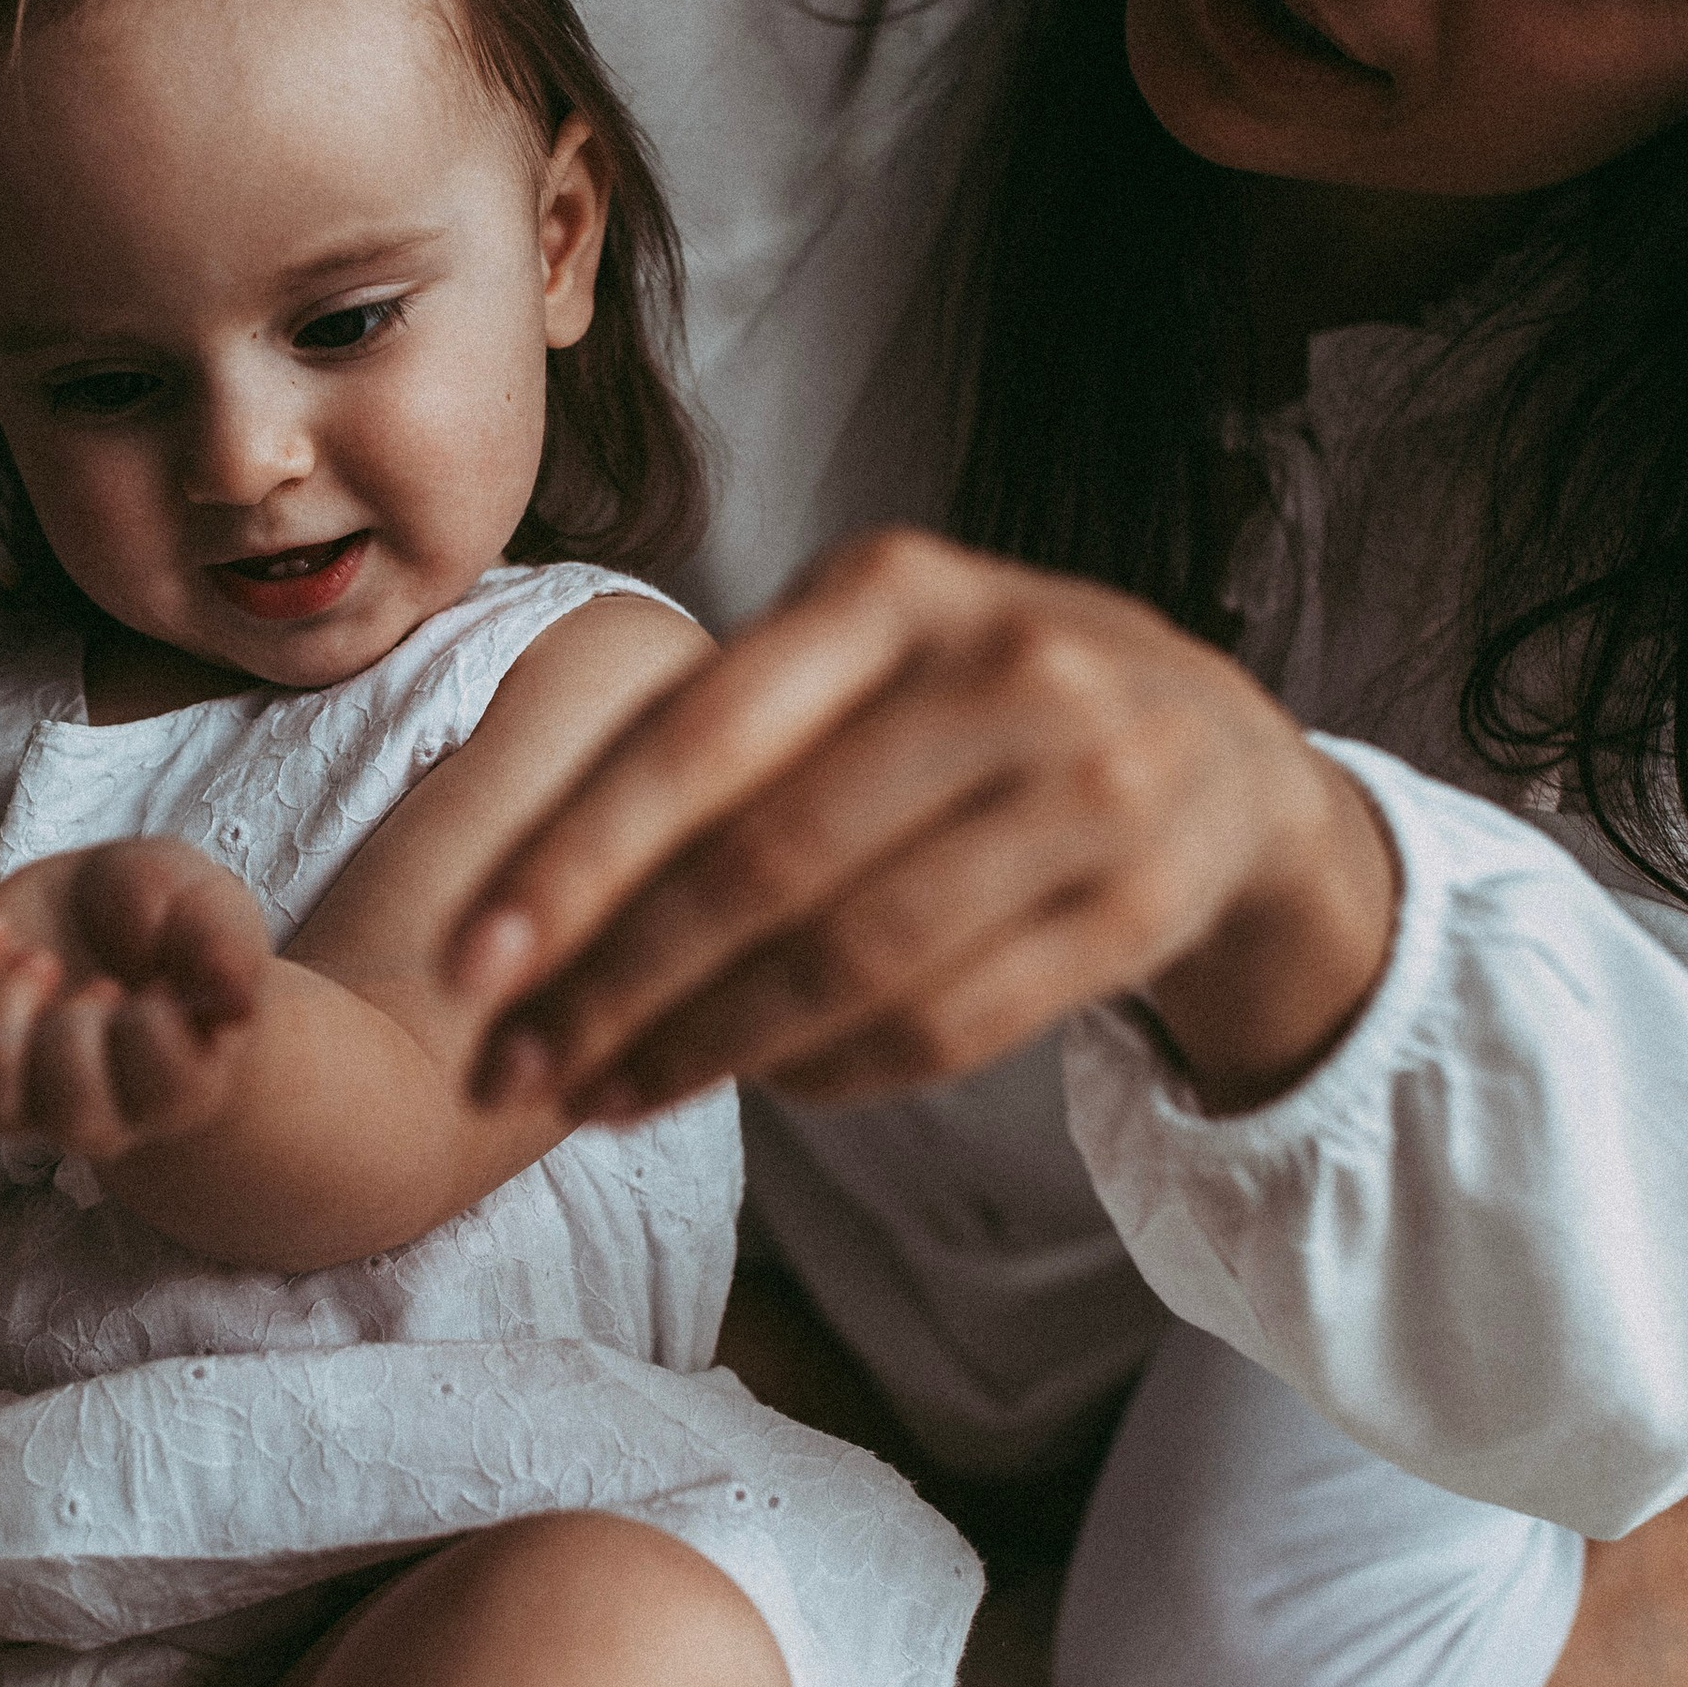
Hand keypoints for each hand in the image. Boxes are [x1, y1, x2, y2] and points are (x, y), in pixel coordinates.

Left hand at [0, 839, 266, 1162]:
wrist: (111, 908)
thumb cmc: (172, 922)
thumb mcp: (208, 907)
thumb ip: (222, 944)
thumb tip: (237, 1000)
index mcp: (181, 1080)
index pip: (168, 1089)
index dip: (153, 1032)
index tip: (156, 985)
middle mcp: (104, 1107)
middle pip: (77, 1115)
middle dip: (76, 1034)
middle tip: (97, 981)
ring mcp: (25, 1091)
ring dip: (4, 1017)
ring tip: (34, 960)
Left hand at [453, 528, 1398, 1118]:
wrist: (1219, 752)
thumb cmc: (972, 701)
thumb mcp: (862, 655)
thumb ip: (722, 730)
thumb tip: (525, 887)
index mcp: (892, 588)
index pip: (700, 740)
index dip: (574, 862)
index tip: (467, 963)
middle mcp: (1003, 669)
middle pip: (768, 865)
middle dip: (615, 984)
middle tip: (510, 1068)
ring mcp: (1093, 790)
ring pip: (855, 961)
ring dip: (706, 1049)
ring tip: (602, 1099)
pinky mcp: (1143, 907)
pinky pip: (951, 1024)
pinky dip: (831, 1071)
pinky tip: (752, 1087)